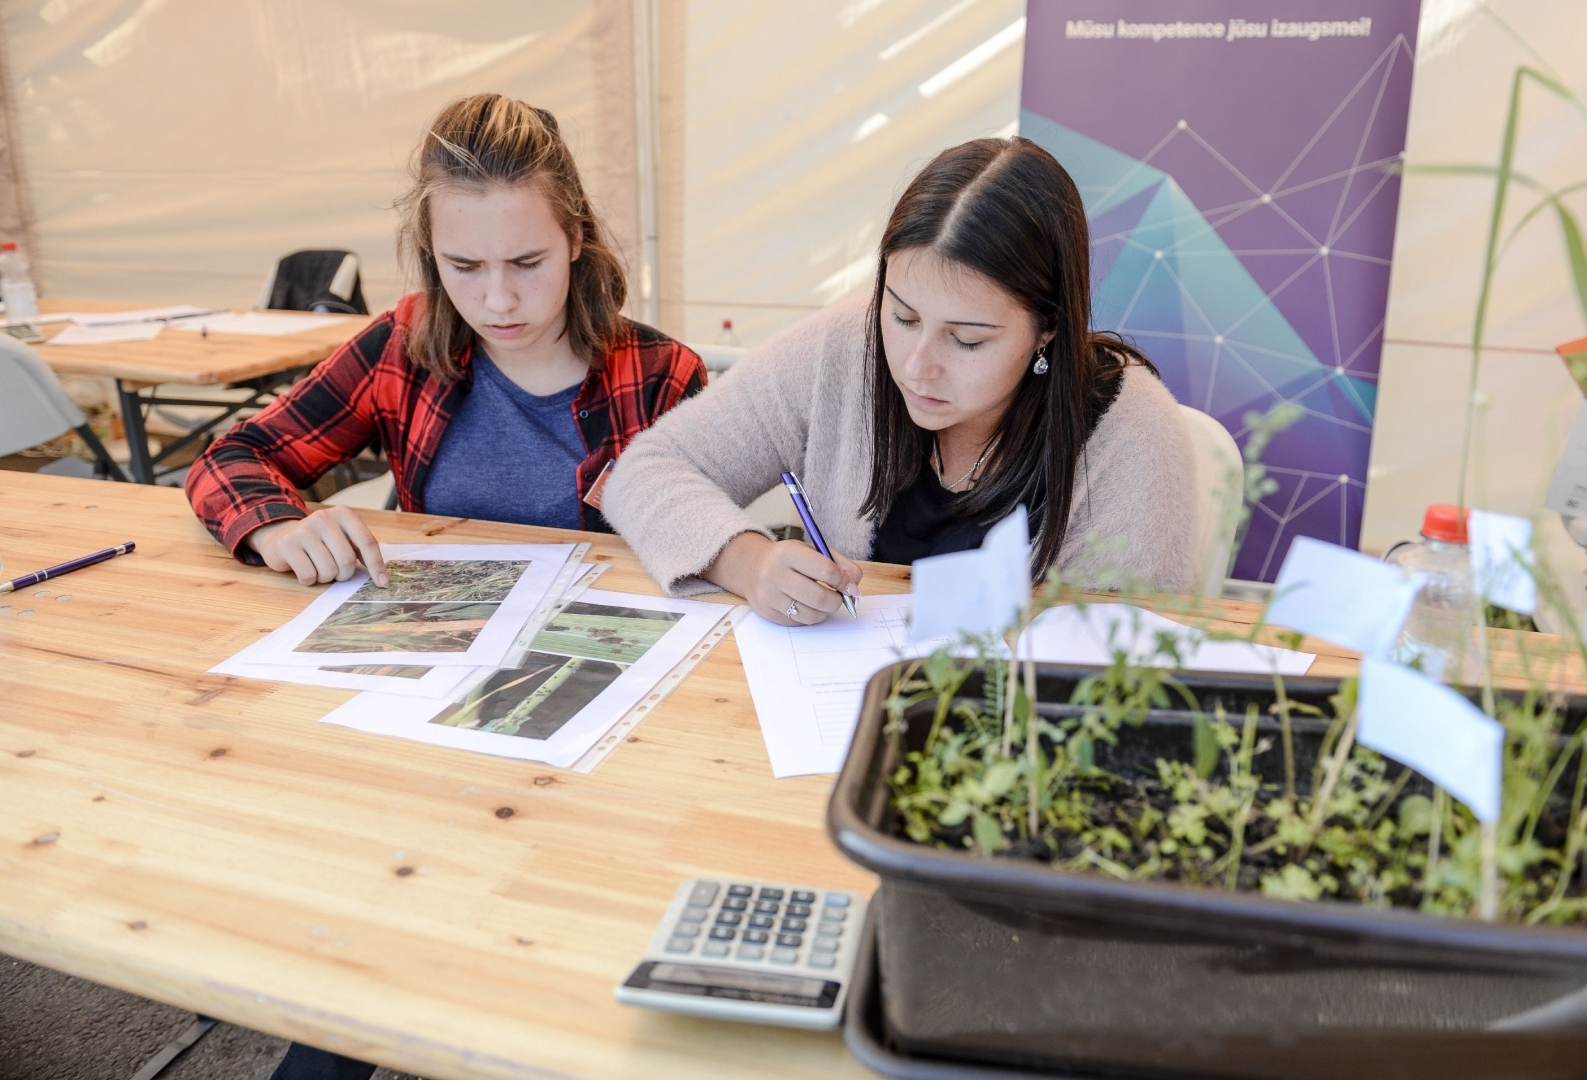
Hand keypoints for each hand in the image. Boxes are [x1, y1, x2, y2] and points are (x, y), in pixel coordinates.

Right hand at [245, 507, 387, 586]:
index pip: (368, 542)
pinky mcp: (287, 544)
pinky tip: (304, 568)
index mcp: (344, 514)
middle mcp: (324, 518)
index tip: (383, 584)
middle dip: (343, 574)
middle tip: (335, 571)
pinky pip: (308, 575)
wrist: (280, 535)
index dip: (377, 566)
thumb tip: (381, 578)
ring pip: (328, 571)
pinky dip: (309, 580)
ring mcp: (304, 529)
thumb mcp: (343, 538)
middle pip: (347, 561)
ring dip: (325, 577)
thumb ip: (360, 550)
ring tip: (317, 567)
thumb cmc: (320, 541)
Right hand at [705, 533, 861, 625]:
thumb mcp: (813, 551)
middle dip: (837, 601)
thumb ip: (839, 564)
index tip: (850, 586)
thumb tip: (855, 587)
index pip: (826, 570)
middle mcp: (774, 574)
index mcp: (788, 553)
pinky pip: (799, 622)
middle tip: (839, 597)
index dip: (844, 581)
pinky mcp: (768, 613)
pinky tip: (806, 605)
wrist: (752, 568)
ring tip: (823, 601)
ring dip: (825, 611)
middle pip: (819, 597)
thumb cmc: (790, 559)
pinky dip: (810, 616)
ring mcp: (769, 596)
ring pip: (810, 614)